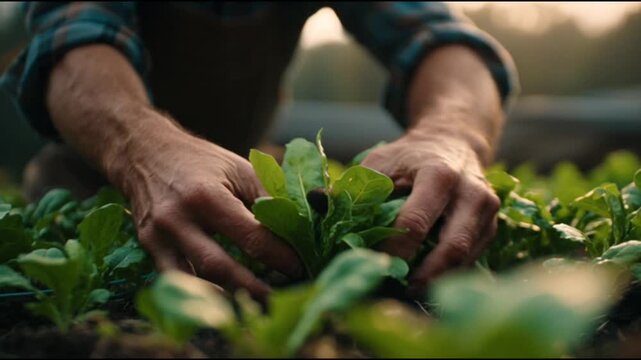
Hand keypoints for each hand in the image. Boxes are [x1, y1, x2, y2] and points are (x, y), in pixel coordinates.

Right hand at [116, 127, 302, 301]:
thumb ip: (270, 198)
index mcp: (206, 196)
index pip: (251, 237)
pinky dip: (198, 294)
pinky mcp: (148, 247)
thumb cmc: (201, 161)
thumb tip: (302, 226)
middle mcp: (178, 219)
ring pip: (195, 280)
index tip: (300, 267)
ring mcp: (158, 236)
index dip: (279, 256)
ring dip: (226, 298)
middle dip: (254, 287)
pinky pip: (175, 279)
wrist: (145, 153)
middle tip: (281, 296)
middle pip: (220, 267)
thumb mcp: (240, 169)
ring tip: (256, 304)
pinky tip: (221, 301)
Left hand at [361, 128, 499, 297]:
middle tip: (396, 291)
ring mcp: (487, 212)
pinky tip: (425, 279)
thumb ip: (352, 186)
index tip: (371, 266)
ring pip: (465, 259)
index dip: (393, 250)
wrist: (453, 142)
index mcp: (439, 175)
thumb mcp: (380, 161)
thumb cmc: (410, 156)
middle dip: (423, 276)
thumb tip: (316, 203)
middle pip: (451, 248)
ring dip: (436, 279)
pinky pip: (471, 259)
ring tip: (407, 290)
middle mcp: (471, 193)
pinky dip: (448, 273)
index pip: (416, 223)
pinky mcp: (492, 226)